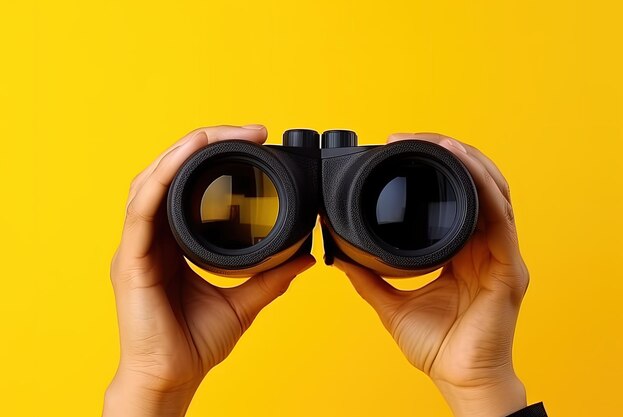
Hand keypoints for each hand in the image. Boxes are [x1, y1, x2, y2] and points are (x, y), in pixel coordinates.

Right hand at [104, 125, 315, 416]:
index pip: (188, 186)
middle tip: (247, 131)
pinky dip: (160, 178)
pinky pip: (141, 210)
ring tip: (213, 133)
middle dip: (204, 144)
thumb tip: (303, 256)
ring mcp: (137, 246)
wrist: (172, 377)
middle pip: (170, 173)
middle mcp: (152, 237)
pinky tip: (182, 157)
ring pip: (151, 181)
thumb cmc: (194, 343)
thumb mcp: (243, 301)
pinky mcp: (130, 260)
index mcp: (174, 242)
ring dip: (181, 152)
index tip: (254, 143)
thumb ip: (270, 277)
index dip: (215, 159)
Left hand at [334, 133, 528, 416]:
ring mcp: (500, 255)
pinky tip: (464, 165)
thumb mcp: (392, 305)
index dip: (432, 169)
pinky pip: (499, 218)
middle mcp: (485, 247)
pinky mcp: (508, 268)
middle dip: (449, 155)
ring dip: (467, 161)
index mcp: (462, 252)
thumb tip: (339, 255)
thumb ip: (368, 277)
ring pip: (493, 192)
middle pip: (476, 185)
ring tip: (439, 142)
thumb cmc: (437, 347)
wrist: (459, 380)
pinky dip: (483, 186)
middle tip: (412, 138)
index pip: (454, 197)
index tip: (399, 151)